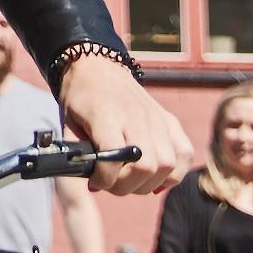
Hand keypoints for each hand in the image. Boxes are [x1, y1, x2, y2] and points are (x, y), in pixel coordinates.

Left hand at [55, 52, 196, 194]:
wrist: (98, 67)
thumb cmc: (81, 97)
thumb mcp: (68, 123)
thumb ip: (77, 152)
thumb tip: (90, 183)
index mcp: (106, 115)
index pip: (114, 158)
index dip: (105, 179)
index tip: (95, 182)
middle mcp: (136, 117)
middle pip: (145, 166)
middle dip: (126, 186)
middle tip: (112, 183)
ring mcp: (157, 119)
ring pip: (167, 164)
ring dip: (148, 183)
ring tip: (131, 181)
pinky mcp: (169, 121)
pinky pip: (184, 154)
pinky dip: (174, 173)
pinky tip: (157, 179)